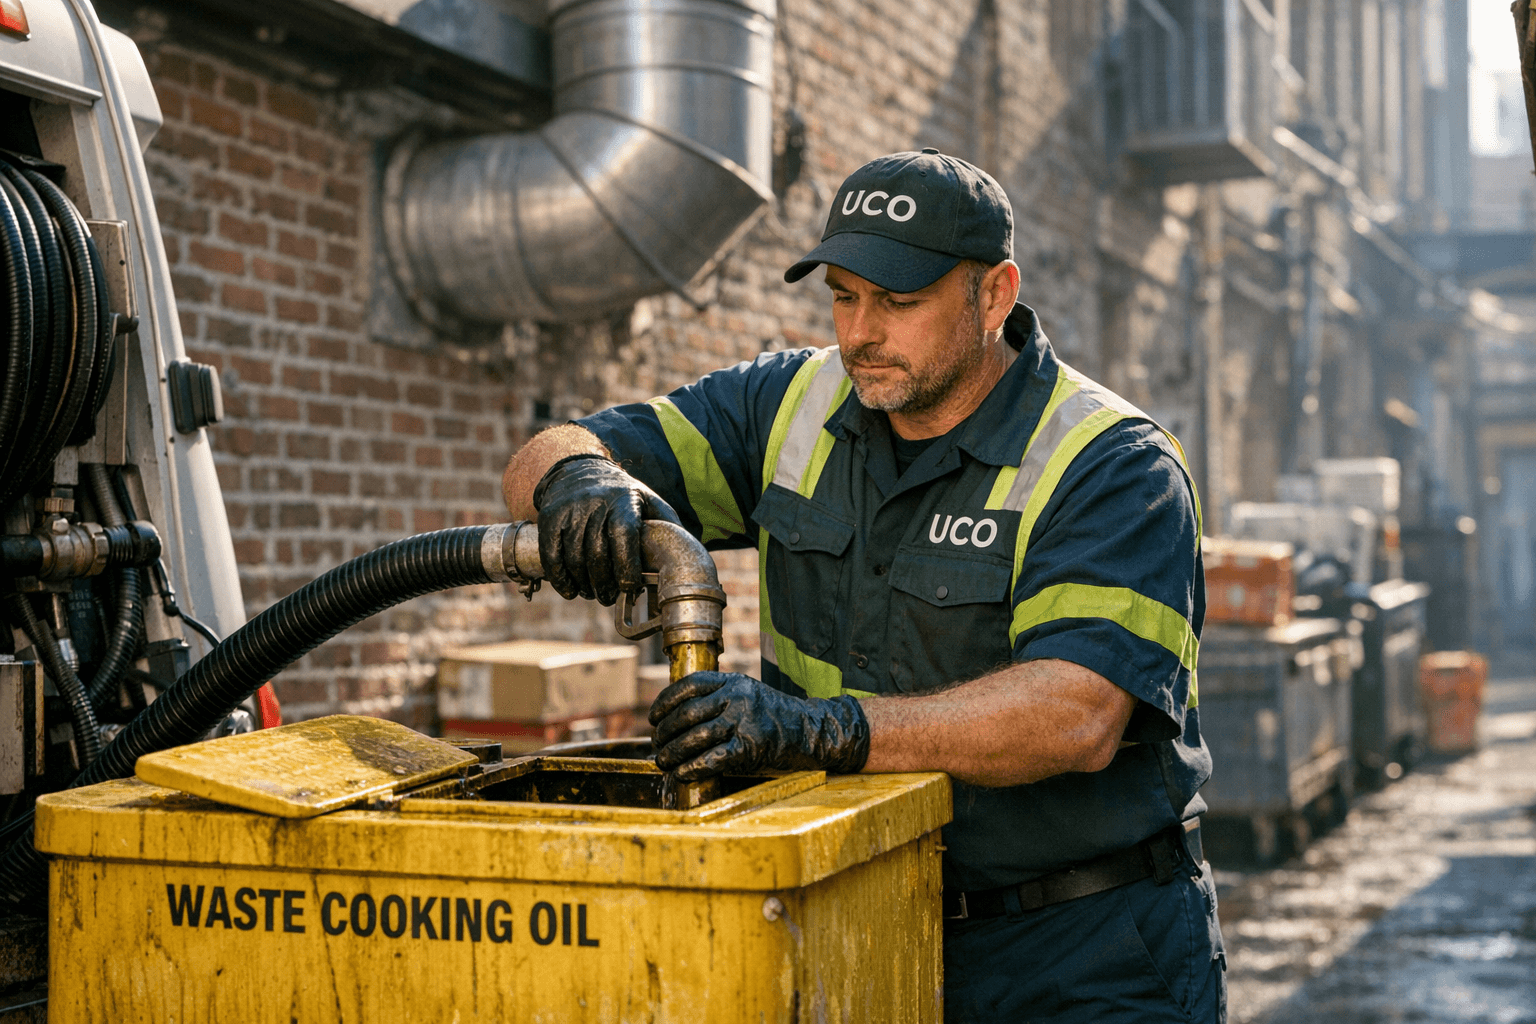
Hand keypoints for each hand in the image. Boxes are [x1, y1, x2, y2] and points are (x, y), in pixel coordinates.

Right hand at [533, 455, 681, 604]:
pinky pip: (552, 554)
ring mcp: (570, 510)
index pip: (623, 535)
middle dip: (604, 583)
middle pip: (597, 552)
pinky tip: (570, 589)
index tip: (630, 587)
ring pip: (574, 557)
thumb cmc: (620, 494)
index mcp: (624, 500)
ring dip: (583, 584)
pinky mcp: (550, 517)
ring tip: (593, 594)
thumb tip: (687, 554)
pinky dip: (560, 578)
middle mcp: (595, 502)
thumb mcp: (647, 501)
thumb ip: (666, 524)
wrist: (578, 471)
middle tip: (609, 597)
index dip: (626, 566)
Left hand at [649, 671, 869, 780]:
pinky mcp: (752, 747)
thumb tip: (677, 715)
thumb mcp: (748, 694)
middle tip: (656, 745)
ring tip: (663, 762)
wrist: (812, 731)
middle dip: (664, 732)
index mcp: (733, 682)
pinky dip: (692, 768)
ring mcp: (745, 721)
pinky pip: (713, 758)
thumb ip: (719, 698)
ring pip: (696, 737)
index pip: (689, 686)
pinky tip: (681, 774)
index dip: (665, 701)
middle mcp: (738, 697)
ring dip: (673, 752)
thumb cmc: (775, 716)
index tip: (653, 717)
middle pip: (687, 713)